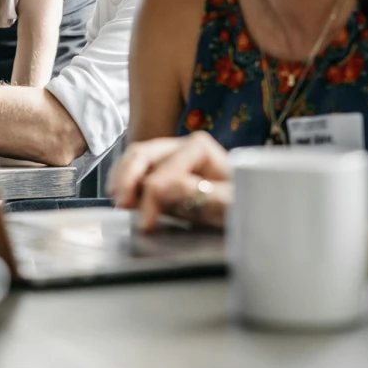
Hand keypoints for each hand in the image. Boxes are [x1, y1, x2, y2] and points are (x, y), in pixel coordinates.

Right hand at [107, 132, 232, 230]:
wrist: (249, 207)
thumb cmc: (242, 203)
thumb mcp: (228, 202)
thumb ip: (198, 194)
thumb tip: (161, 188)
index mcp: (199, 148)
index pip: (164, 171)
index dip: (151, 196)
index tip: (146, 222)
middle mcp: (182, 145)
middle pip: (143, 153)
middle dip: (127, 178)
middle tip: (121, 205)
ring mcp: (170, 154)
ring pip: (135, 157)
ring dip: (121, 178)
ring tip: (118, 201)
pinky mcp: (163, 168)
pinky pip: (136, 167)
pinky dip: (123, 179)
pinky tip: (120, 195)